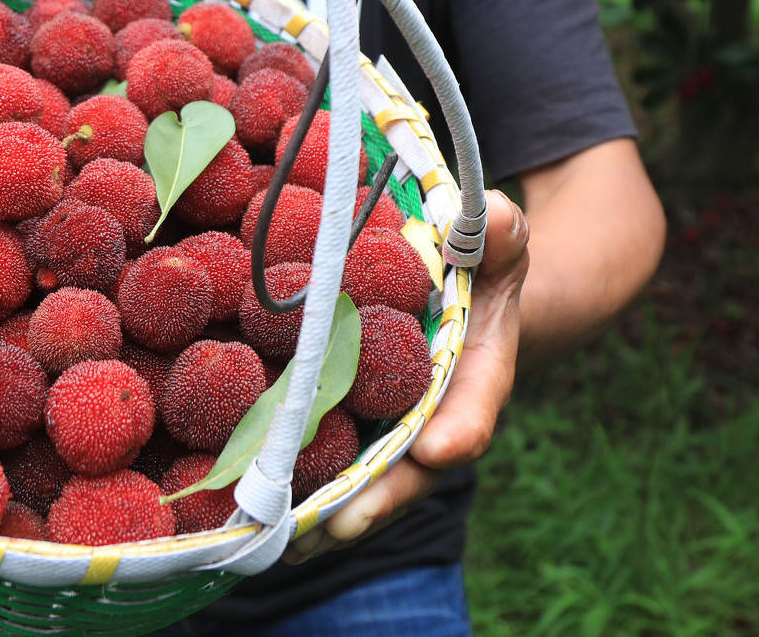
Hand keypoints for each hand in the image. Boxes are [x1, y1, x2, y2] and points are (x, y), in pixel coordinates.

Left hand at [282, 188, 529, 562]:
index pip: (474, 406)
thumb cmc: (476, 262)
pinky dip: (299, 492)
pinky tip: (259, 520)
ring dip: (326, 513)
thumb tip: (488, 216)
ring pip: (364, 479)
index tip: (435, 449)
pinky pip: (329, 462)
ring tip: (285, 542)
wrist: (456, 288)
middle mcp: (436, 416)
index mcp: (478, 373)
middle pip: (409, 467)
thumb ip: (498, 231)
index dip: (457, 430)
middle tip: (336, 524)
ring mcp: (392, 428)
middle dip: (376, 498)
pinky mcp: (353, 425)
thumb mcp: (496, 240)